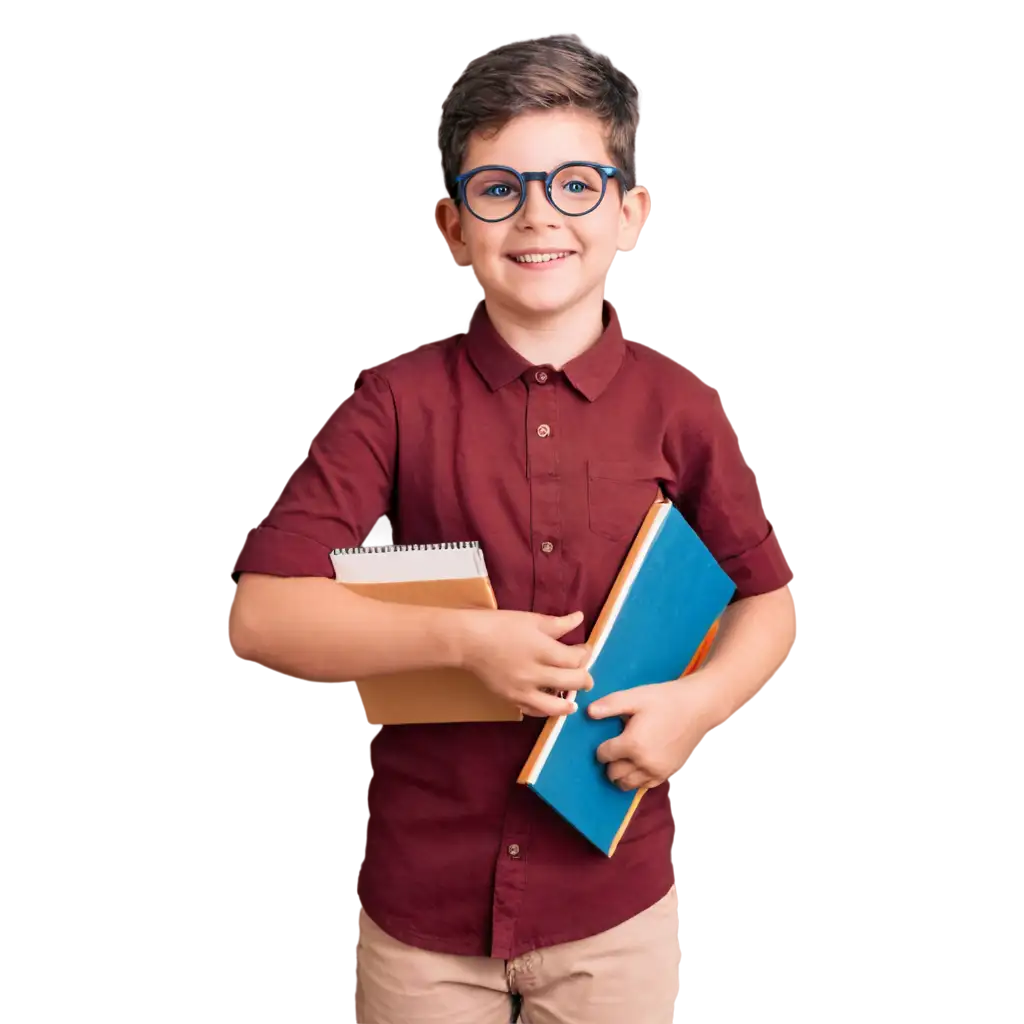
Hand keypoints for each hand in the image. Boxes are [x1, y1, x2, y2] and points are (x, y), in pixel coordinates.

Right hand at [457, 609, 592, 717]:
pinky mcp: (511, 699)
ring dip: (569, 702)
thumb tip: (580, 618)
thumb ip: (558, 624)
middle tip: (584, 674)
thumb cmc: (500, 626)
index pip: (575, 660)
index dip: (584, 655)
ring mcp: (523, 690)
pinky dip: (546, 710)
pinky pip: (534, 711)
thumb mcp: (531, 620)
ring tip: (573, 698)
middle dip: (584, 678)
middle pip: (571, 682)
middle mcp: (535, 673)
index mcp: (542, 650)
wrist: (468, 641)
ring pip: (556, 706)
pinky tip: (551, 705)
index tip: (583, 649)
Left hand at [589, 674, 723, 790]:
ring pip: (627, 784)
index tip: (607, 738)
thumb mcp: (635, 696)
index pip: (603, 755)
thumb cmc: (665, 699)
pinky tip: (638, 764)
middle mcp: (643, 763)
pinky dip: (636, 779)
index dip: (601, 746)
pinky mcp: (667, 774)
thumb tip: (588, 712)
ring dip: (621, 773)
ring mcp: (656, 771)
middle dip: (609, 762)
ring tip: (624, 757)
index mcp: (632, 744)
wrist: (698, 707)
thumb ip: (610, 705)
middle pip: (613, 773)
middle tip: (615, 747)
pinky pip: (644, 786)